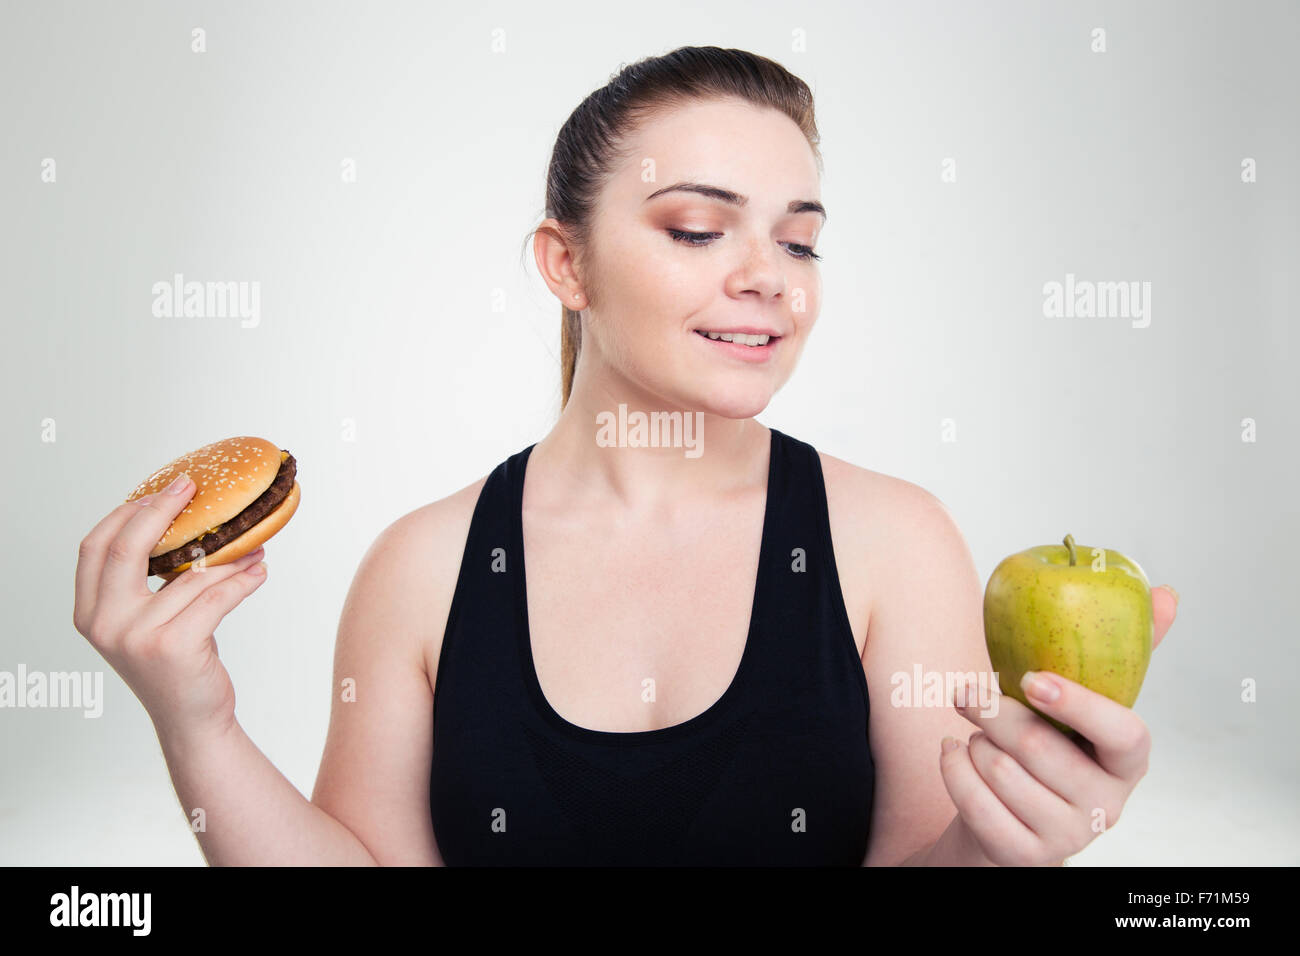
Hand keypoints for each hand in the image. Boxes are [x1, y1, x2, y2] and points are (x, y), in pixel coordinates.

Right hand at [73, 473, 269, 740]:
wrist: (191, 719)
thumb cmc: (175, 663)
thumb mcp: (148, 620)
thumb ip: (151, 581)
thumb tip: (190, 523)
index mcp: (90, 611)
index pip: (95, 546)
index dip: (127, 512)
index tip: (163, 490)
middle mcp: (103, 623)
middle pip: (127, 547)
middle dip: (163, 509)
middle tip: (194, 488)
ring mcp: (135, 636)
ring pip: (188, 575)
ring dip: (228, 556)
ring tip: (253, 544)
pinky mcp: (172, 646)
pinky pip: (215, 597)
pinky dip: (243, 581)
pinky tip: (259, 571)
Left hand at [941, 585, 1178, 865]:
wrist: (1013, 820)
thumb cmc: (1053, 747)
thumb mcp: (1085, 703)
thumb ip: (1125, 650)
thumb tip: (1167, 594)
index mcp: (1128, 762)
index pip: (1124, 735)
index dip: (1080, 705)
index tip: (1032, 678)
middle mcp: (1106, 805)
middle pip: (1041, 749)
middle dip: (992, 712)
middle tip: (963, 690)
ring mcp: (1068, 836)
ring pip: (1001, 773)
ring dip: (973, 742)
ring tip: (973, 733)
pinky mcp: (1023, 855)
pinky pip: (973, 802)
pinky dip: (952, 769)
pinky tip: (953, 753)